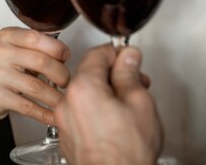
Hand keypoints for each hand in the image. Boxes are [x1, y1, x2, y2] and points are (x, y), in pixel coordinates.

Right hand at [0, 27, 70, 124]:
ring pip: (34, 86)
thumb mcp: (16, 50)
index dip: (56, 47)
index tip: (67, 56)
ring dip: (55, 96)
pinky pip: (25, 106)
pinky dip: (43, 113)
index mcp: (6, 36)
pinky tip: (52, 116)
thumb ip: (37, 48)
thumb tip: (64, 55)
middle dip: (60, 73)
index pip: (35, 37)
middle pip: (39, 61)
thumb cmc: (3, 68)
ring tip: (64, 100)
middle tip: (67, 81)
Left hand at [55, 44, 162, 164]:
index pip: (99, 53)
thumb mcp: (139, 102)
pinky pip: (82, 113)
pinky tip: (117, 122)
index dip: (118, 53)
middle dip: (115, 75)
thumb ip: (130, 73)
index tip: (130, 58)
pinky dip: (98, 111)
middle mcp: (68, 102)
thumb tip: (128, 57)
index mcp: (83, 87)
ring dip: (107, 93)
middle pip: (91, 73)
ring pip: (87, 94)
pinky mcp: (68, 138)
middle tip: (136, 82)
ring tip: (130, 105)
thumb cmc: (127, 153)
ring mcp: (65, 122)